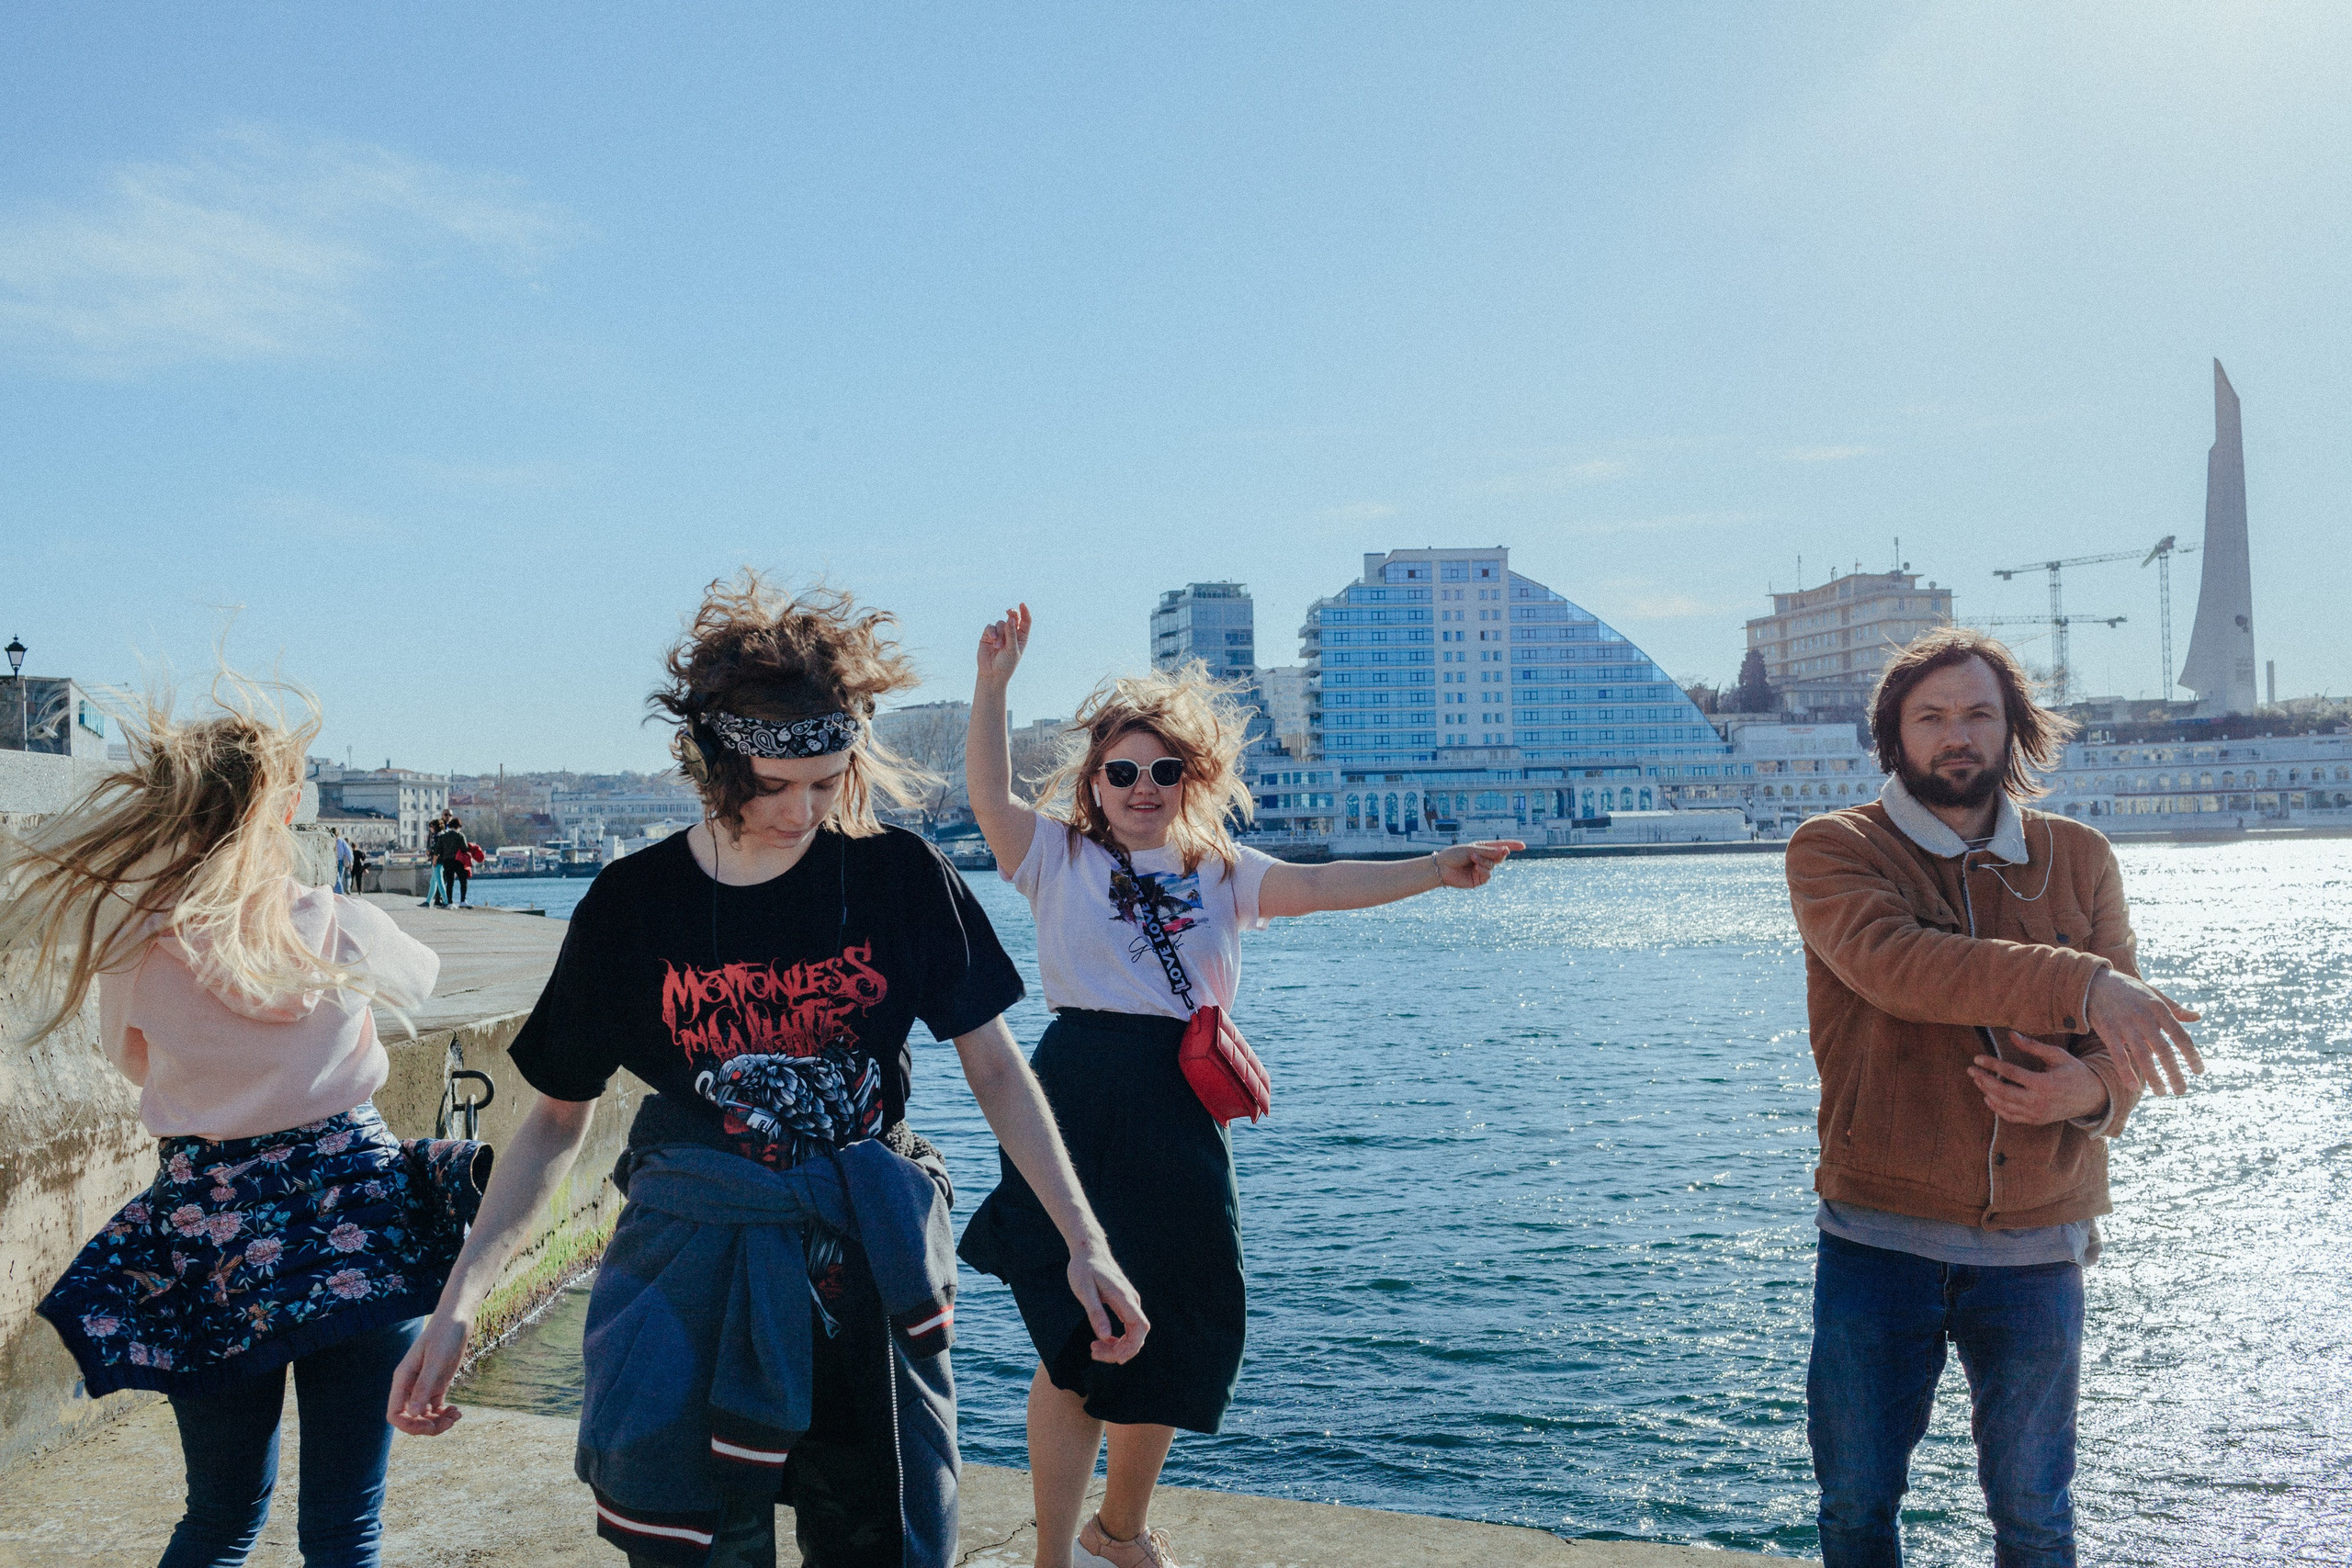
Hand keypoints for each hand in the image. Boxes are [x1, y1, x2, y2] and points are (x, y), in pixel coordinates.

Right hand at [386, 1311, 471, 1435]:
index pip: (395, 1413)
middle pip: (410, 1418)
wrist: (458, 1318)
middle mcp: (410, 1386)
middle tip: (448, 1424)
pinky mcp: (437, 1385)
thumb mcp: (436, 1360)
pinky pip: (435, 1408)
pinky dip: (444, 1414)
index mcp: (403, 1379)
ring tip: (457, 1416)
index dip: (408, 1425)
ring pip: (424, 1416)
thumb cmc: (445, 1334)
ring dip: (438, 1422)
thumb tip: (414, 1414)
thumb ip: (424, 1386)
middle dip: (427, 1427)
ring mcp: (423, 1386)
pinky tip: (457, 1412)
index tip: (428, 1426)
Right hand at [977, 604, 1030, 685]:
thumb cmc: (1006, 664)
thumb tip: (1011, 618)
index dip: (1024, 612)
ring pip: (1000, 623)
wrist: (992, 674)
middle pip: (1013, 617)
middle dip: (1012, 613)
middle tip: (1010, 612)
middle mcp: (1011, 633)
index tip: (1022, 604)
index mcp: (1021, 637)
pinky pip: (990, 627)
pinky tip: (992, 639)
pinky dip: (991, 632)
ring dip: (1000, 633)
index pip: (1025, 621)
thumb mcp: (1012, 650)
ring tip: (998, 646)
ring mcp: (999, 634)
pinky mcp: (988, 636)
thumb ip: (1011, 634)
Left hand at [1066, 1241, 1149, 1364]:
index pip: (1139, 1326)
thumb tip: (1105, 1336)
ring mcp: (1129, 1302)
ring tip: (1094, 1349)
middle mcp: (1131, 1300)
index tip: (1117, 1358)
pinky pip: (1127, 1327)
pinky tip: (1102, 1341)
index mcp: (1123, 1297)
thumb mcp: (1084, 1290)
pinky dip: (1117, 1339)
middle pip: (1137, 1334)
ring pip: (1132, 1333)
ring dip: (1117, 1346)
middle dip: (1120, 1350)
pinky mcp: (1124, 1304)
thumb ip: (1095, 1313)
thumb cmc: (1084, 1268)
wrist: (1089, 1250)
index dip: (1132, 1346)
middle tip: (1094, 1354)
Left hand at [1432, 840, 1523, 888]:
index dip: (1512, 845)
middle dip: (1497, 854)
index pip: (1500, 845)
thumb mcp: (1473, 850)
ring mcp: (1481, 869)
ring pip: (1493, 865)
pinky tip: (1476, 869)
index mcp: (1482, 848)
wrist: (1441, 868)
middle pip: (1499, 856)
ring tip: (1473, 859)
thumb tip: (1506, 851)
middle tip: (1498, 851)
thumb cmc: (1454, 855)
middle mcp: (1483, 858)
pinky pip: (1488, 875)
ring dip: (1484, 862)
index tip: (1524, 846)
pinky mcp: (1478, 880)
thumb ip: (1489, 852)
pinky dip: (1483, 871)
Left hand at [1970, 1034, 2109, 1125]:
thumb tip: (2012, 1034)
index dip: (1991, 1065)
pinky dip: (1997, 1108)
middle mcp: (2039, 1102)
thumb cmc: (2075, 1072)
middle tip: (1971, 1070)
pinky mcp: (2036, 1121)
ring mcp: (2037, 1114)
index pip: (2011, 1073)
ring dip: (1987, 1093)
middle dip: (1983, 1080)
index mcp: (2045, 1084)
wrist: (2093, 1097)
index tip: (1977, 1058)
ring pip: (2004, 1106)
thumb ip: (2033, 1046)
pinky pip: (2011, 1117)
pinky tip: (1988, 1097)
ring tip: (1977, 1080)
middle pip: (2003, 1092)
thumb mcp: (2058, 1056)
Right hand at [2085, 970, 2203, 1095]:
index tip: (2199, 1071)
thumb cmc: (2128, 989)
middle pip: (2164, 1050)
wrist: (2094, 981)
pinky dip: (2126, 1072)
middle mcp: (2144, 1017)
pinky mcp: (2107, 1031)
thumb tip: (2198, 1017)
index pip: (2180, 1036)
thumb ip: (2175, 1008)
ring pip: (2143, 1056)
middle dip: (2174, 1073)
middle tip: (2181, 1091)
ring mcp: (2125, 1025)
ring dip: (2154, 1077)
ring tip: (2162, 1092)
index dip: (2191, 1055)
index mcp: (2159, 1008)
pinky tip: (2134, 1086)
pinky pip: (2118, 1055)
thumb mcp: (2154, 994)